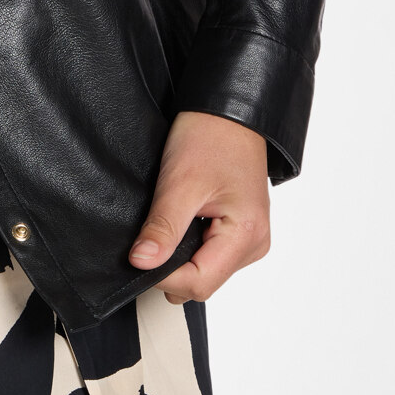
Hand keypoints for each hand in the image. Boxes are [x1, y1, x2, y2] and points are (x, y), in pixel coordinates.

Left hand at [128, 110, 270, 302]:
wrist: (227, 111)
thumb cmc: (211, 137)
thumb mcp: (180, 183)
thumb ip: (162, 228)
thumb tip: (141, 263)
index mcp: (247, 236)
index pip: (199, 283)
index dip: (164, 277)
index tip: (139, 257)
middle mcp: (254, 244)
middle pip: (203, 281)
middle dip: (171, 268)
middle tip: (149, 238)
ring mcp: (249, 238)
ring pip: (205, 270)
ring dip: (180, 256)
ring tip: (167, 223)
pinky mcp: (240, 230)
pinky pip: (210, 254)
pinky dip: (189, 245)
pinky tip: (179, 223)